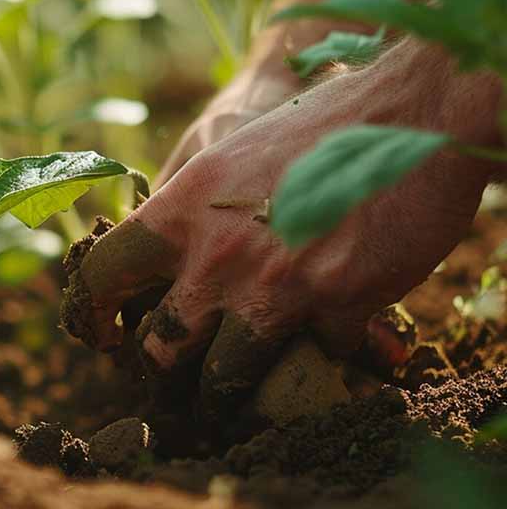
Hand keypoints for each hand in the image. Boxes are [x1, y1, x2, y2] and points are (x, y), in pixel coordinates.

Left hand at [63, 46, 500, 422]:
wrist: (414, 110)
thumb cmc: (318, 128)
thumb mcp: (230, 154)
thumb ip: (190, 211)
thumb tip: (158, 262)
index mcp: (182, 209)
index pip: (104, 273)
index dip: (93, 313)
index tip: (102, 335)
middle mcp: (217, 253)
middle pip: (161, 347)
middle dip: (168, 371)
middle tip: (181, 376)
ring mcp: (276, 285)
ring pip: (225, 377)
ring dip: (234, 393)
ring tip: (242, 398)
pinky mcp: (338, 305)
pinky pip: (320, 360)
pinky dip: (330, 358)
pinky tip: (346, 343)